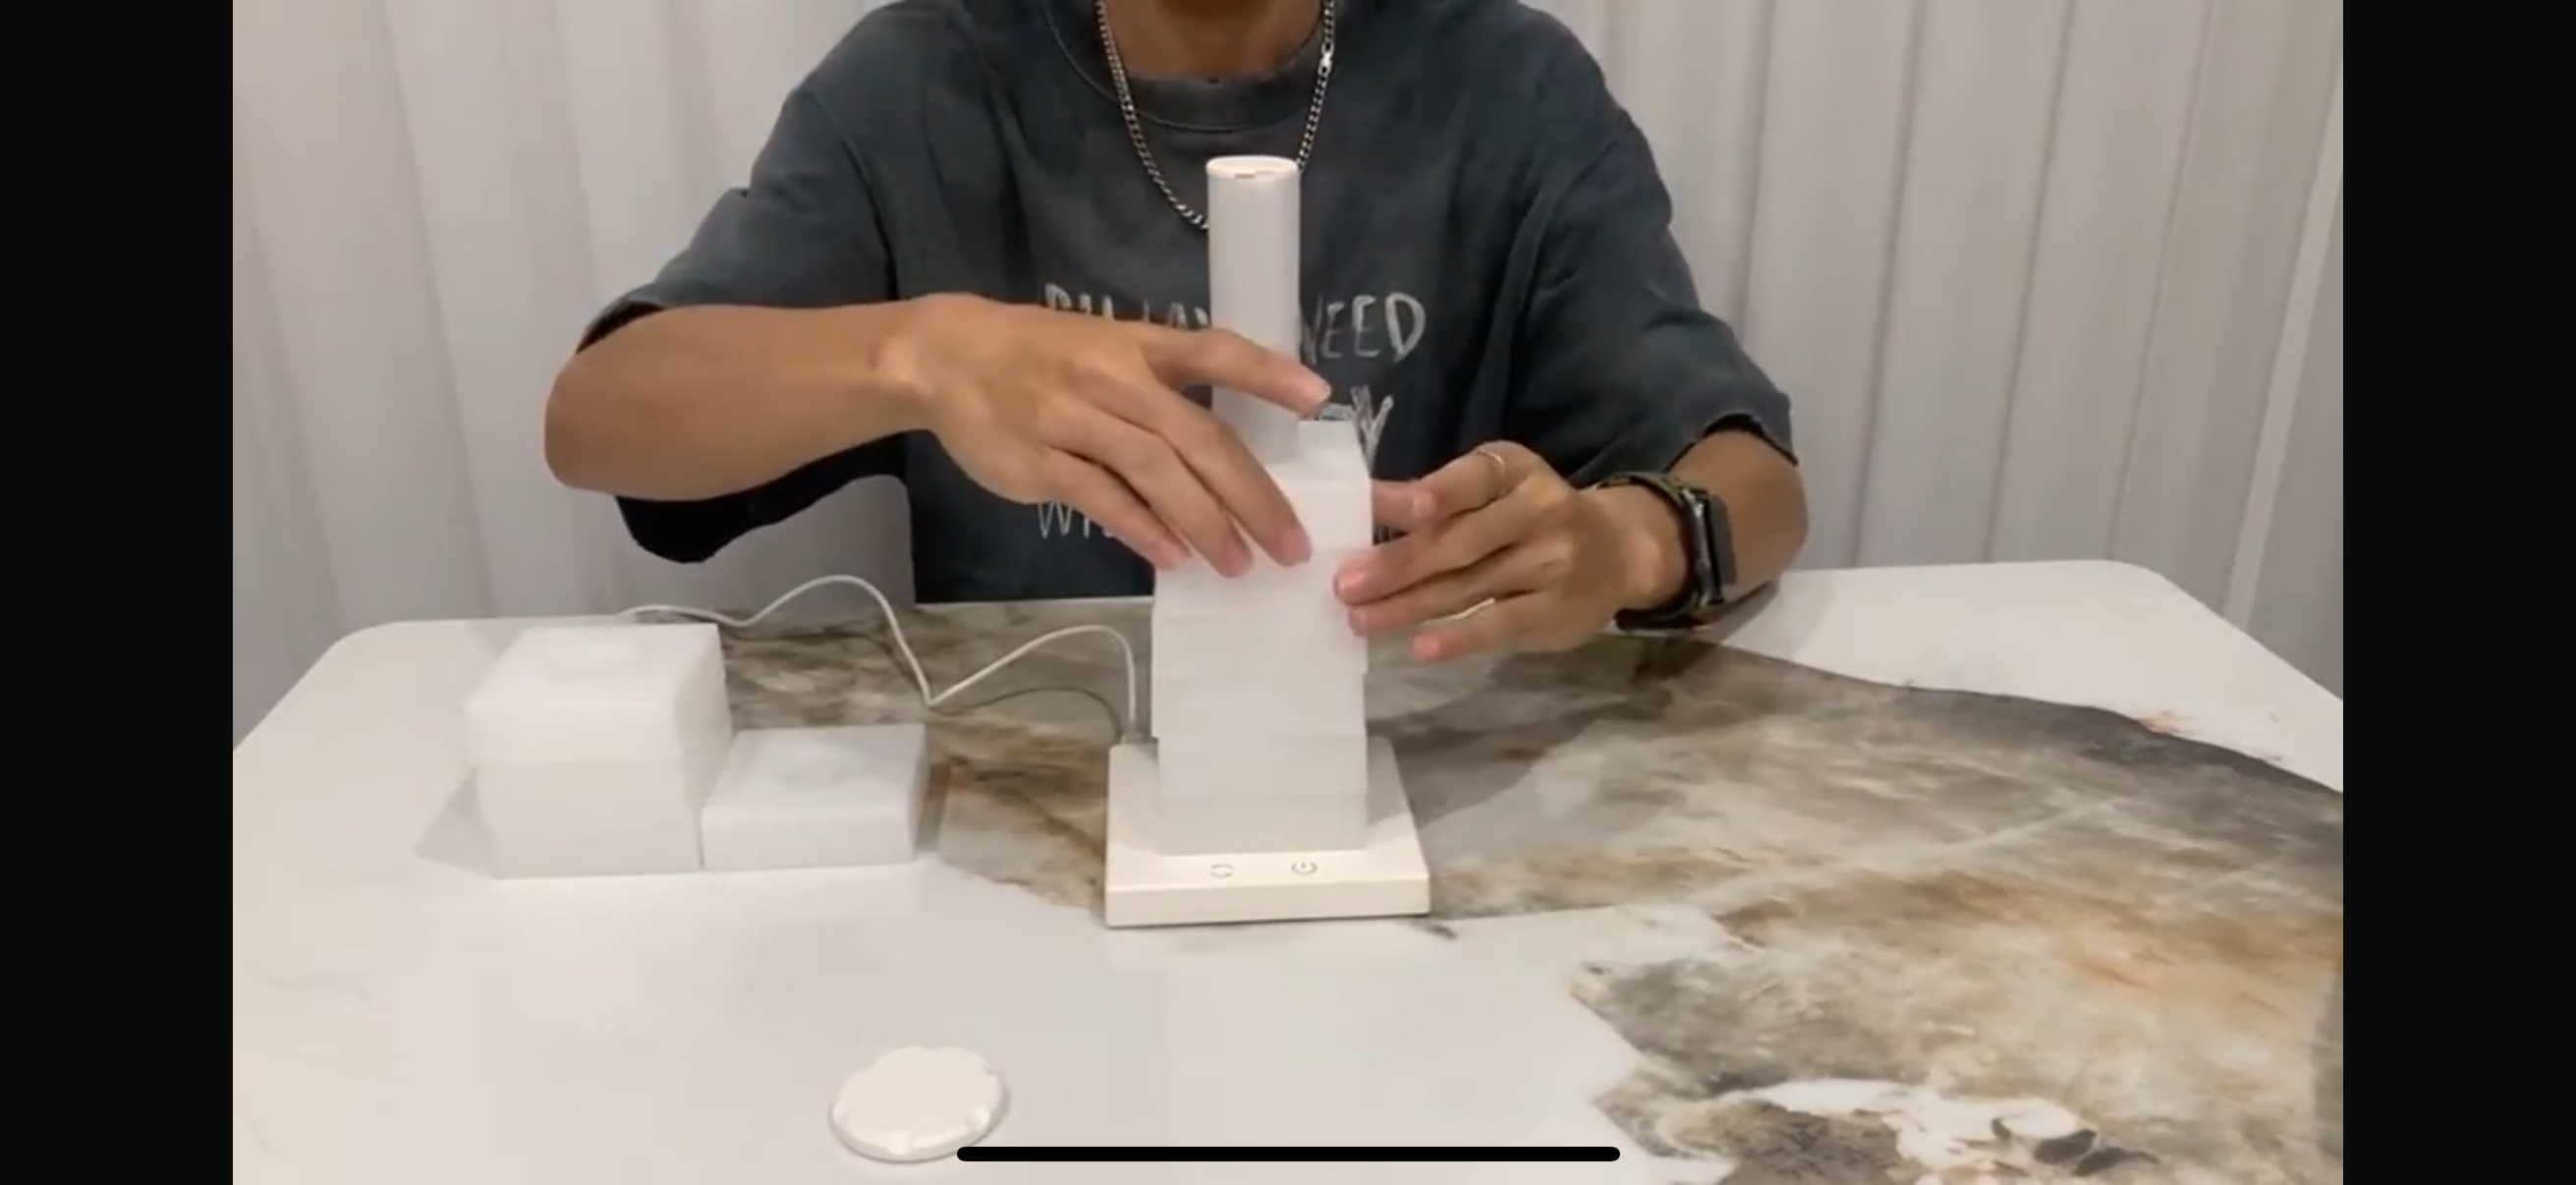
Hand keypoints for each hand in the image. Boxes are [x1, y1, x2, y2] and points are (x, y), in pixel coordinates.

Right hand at [896, 294, 1330, 574]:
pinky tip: (1174, 557)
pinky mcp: (1040, 461)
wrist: (947, 356)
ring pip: (1155, 472)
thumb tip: (1228, 454)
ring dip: (1205, 521)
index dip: (1265, 374)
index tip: (1318, 397)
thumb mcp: (1108, 346)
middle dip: (1252, 493)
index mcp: (1138, 345)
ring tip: (1241, 563)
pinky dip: (1141, 529)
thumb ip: (1164, 387)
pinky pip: (1101, 498)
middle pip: (1198, 436)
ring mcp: (1075, 419)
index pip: (1213, 352)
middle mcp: (1113, 379)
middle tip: (1292, 543)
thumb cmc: (1043, 355)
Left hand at [1334, 441, 1651, 660]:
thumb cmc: (1532, 516)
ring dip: (1408, 605)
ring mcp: (1551, 563)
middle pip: (1459, 540)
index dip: (1432, 492)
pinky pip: (1497, 624)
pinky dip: (1457, 637)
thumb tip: (1365, 504)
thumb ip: (1439, 497)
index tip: (1386, 505)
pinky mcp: (1555, 610)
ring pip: (1468, 587)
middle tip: (1345, 584)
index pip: (1471, 479)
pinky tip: (1419, 645)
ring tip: (1360, 618)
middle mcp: (1539, 510)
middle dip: (1397, 563)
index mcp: (1514, 471)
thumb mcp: (1494, 489)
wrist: (1618, 552)